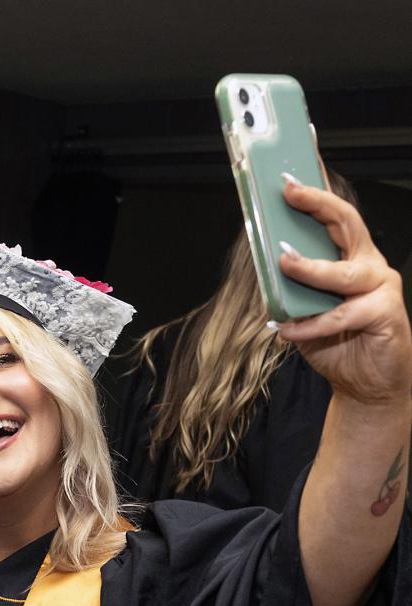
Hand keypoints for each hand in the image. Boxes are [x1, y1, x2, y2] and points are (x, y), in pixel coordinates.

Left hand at [277, 181, 411, 406]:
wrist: (366, 386)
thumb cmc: (338, 345)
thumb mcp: (307, 312)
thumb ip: (291, 289)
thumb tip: (264, 268)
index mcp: (351, 257)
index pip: (335, 216)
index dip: (316, 191)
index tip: (289, 175)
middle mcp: (368, 265)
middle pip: (346, 223)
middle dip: (316, 203)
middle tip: (288, 192)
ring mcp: (380, 287)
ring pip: (342, 272)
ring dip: (310, 267)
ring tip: (284, 263)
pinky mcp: (385, 314)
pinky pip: (341, 315)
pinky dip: (312, 324)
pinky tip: (288, 330)